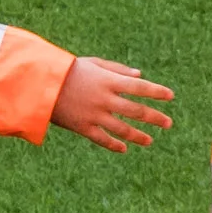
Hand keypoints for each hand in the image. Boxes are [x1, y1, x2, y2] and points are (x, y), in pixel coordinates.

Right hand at [54, 56, 175, 149]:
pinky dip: (114, 145)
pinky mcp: (82, 127)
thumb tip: (140, 76)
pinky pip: (102, 139)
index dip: (157, 92)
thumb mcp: (93, 63)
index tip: (171, 96)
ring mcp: (94, 114)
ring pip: (122, 129)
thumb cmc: (68, 70)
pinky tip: (124, 149)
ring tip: (150, 141)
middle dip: (155, 118)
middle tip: (168, 124)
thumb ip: (117, 69)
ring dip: (138, 136)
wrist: (39, 83)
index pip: (140, 87)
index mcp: (108, 81)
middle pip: (136, 111)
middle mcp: (104, 99)